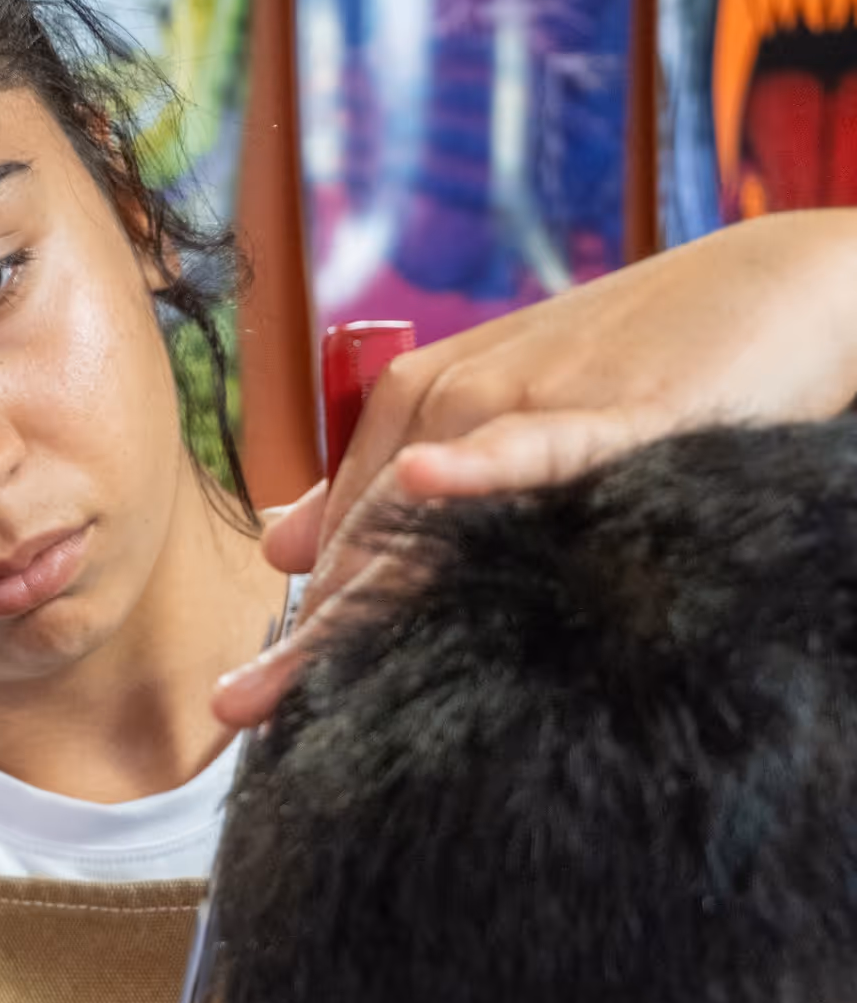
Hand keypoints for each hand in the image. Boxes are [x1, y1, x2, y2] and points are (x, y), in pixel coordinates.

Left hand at [215, 211, 856, 724]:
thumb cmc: (634, 364)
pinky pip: (539, 447)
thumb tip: (282, 546)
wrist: (770, 289)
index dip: (297, 627)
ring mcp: (528, 402)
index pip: (343, 539)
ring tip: (288, 681)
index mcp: (419, 406)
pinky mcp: (617, 411)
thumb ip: (389, 473)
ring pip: (427, 519)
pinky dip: (487, 466)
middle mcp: (453, 403)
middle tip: (234, 713)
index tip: (243, 705)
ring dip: (361, 601)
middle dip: (302, 636)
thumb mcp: (501, 414)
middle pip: (365, 542)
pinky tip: (428, 483)